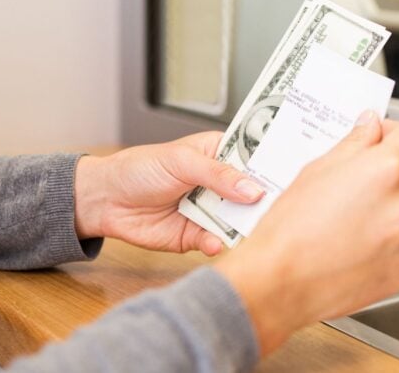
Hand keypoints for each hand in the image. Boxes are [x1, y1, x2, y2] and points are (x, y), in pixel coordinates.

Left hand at [73, 132, 263, 255]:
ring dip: (243, 225)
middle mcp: (220, 184)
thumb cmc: (139, 169)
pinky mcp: (197, 235)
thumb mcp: (181, 162)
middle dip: (263, 201)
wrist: (105, 201)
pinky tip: (215, 241)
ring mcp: (210, 210)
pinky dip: (217, 242)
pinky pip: (216, 240)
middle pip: (252, 194)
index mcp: (219, 155)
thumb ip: (218, 175)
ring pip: (238, 220)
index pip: (254, 159)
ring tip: (250, 228)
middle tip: (277, 206)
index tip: (293, 172)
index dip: (272, 165)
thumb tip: (252, 190)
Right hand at [213, 111, 398, 353]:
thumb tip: (370, 127)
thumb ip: (353, 144)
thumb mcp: (316, 171)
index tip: (382, 138)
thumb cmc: (289, 231)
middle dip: (395, 169)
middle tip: (363, 178)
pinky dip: (390, 239)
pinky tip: (359, 241)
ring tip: (358, 214)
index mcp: (384, 172)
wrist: (279, 284)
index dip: (393, 134)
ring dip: (396, 204)